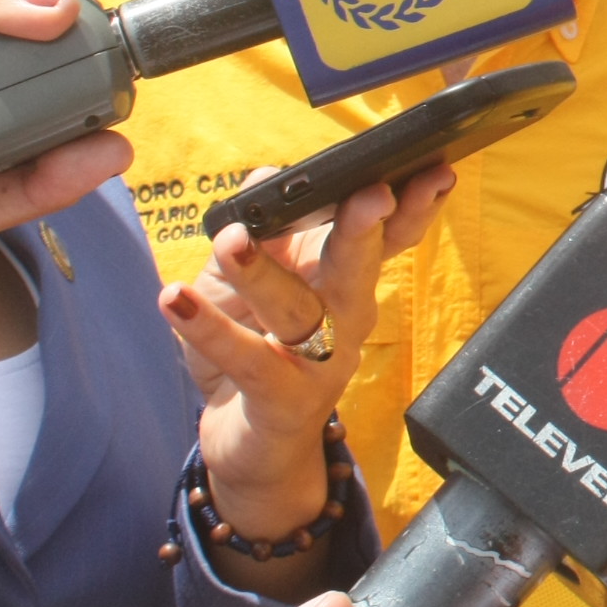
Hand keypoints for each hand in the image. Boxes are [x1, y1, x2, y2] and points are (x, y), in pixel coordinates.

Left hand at [166, 163, 453, 567]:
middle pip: (361, 266)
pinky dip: (209, 329)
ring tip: (231, 242)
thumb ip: (262, 227)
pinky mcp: (283, 398)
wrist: (249, 439)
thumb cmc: (254, 343)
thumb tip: (265, 176)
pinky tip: (175, 299)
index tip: (432, 166)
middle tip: (371, 195)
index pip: (390, 234)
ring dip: (263, 274)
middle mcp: (346, 316)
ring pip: (298, 310)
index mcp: (346, 277)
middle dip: (366, 228)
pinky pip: (247, 359)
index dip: (414, 203)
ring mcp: (320, 361)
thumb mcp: (250, 276)